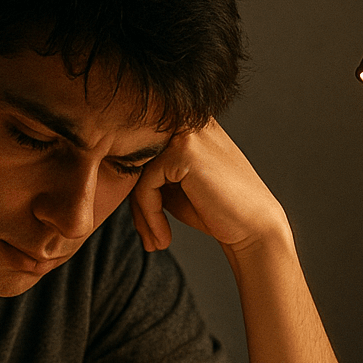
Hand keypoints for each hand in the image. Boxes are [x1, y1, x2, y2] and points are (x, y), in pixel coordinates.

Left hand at [128, 119, 289, 255]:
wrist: (254, 229)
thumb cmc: (215, 210)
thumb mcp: (174, 187)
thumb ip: (148, 173)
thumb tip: (108, 172)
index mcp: (187, 123)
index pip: (141, 151)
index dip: (136, 192)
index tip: (145, 227)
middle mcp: (188, 119)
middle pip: (135, 160)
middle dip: (135, 205)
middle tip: (148, 240)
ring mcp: (186, 131)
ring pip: (137, 173)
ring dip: (141, 215)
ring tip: (155, 242)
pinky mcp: (183, 151)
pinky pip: (145, 185)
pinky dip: (149, 216)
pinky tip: (165, 238)